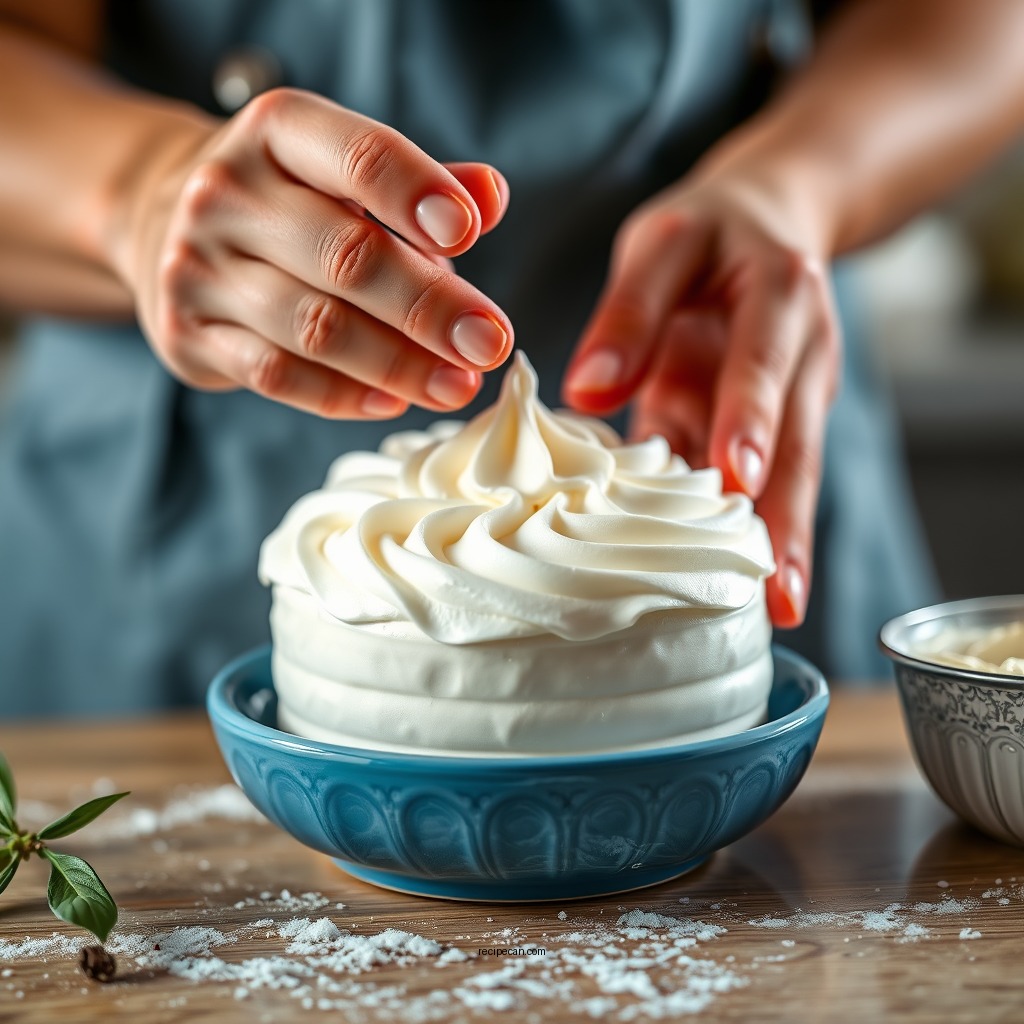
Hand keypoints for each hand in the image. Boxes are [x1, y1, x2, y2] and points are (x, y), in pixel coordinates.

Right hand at [113, 88, 512, 418]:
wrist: (164, 225)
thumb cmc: (288, 200)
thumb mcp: (342, 170)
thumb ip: (420, 185)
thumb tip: (491, 196)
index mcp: (277, 131)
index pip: (358, 155)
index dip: (415, 192)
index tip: (468, 233)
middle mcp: (227, 192)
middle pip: (345, 256)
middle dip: (429, 306)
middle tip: (490, 342)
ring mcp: (198, 267)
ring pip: (314, 328)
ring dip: (398, 365)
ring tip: (459, 385)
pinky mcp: (187, 334)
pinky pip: (278, 376)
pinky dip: (344, 395)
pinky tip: (395, 402)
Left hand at [562, 170, 840, 627]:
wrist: (770, 223)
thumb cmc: (710, 232)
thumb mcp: (663, 241)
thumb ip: (629, 309)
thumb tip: (587, 391)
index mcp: (780, 295)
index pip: (762, 362)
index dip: (749, 416)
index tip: (736, 472)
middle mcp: (802, 356)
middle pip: (797, 442)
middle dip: (786, 515)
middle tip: (776, 587)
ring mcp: (792, 399)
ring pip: (792, 476)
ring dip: (786, 541)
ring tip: (778, 608)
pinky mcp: (767, 426)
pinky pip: (760, 480)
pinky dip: (755, 530)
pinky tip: (749, 586)